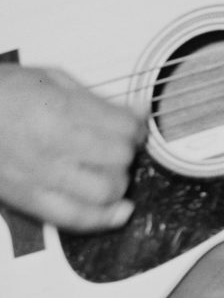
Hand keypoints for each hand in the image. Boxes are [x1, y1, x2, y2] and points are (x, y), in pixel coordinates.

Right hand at [0, 64, 144, 231]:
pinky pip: (75, 219)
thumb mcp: (51, 78)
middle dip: (129, 148)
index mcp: (60, 110)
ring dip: (119, 179)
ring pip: (105, 191)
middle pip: (118, 158)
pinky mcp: (30, 201)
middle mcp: (53, 147)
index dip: (136, 123)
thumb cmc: (1, 93)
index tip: (135, 120)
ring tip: (113, 167)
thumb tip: (134, 109)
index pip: (121, 127)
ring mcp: (42, 178)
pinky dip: (104, 217)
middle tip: (123, 141)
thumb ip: (96, 97)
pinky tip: (119, 209)